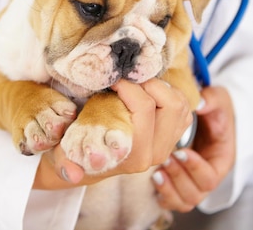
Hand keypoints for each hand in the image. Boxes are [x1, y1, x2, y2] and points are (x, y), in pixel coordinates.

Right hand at [33, 78, 192, 188]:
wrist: (92, 159)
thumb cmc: (79, 145)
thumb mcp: (68, 150)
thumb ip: (68, 161)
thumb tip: (72, 174)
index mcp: (133, 154)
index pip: (144, 107)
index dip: (128, 85)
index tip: (112, 79)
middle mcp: (155, 153)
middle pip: (170, 103)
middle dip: (149, 82)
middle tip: (128, 78)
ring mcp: (168, 145)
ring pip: (180, 104)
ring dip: (161, 88)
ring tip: (136, 84)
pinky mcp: (174, 136)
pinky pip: (184, 108)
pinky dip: (170, 94)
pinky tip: (148, 92)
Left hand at [151, 85, 235, 211]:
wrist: (209, 117)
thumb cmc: (215, 110)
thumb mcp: (218, 100)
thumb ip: (212, 100)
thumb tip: (200, 102)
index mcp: (220, 161)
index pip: (211, 177)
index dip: (195, 168)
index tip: (182, 151)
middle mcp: (207, 176)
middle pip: (196, 194)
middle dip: (179, 179)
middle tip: (167, 159)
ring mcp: (192, 182)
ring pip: (183, 202)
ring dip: (169, 189)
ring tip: (157, 171)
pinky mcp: (178, 183)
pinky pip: (172, 201)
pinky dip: (163, 195)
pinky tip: (154, 178)